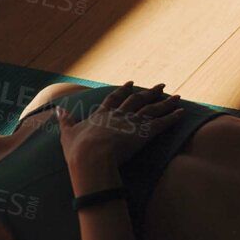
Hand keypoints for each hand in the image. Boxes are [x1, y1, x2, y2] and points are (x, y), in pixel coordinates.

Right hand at [56, 83, 187, 178]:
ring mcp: (133, 122)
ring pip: (153, 109)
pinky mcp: (145, 132)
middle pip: (137, 100)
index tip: (130, 83)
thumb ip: (65, 120)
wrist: (92, 156)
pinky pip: (162, 123)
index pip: (114, 99)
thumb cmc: (78, 149)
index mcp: (102, 115)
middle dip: (149, 92)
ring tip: (177, 96)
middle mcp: (119, 115)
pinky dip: (173, 117)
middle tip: (160, 86)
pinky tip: (182, 112)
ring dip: (166, 102)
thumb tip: (58, 109)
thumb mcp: (67, 133)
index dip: (123, 91)